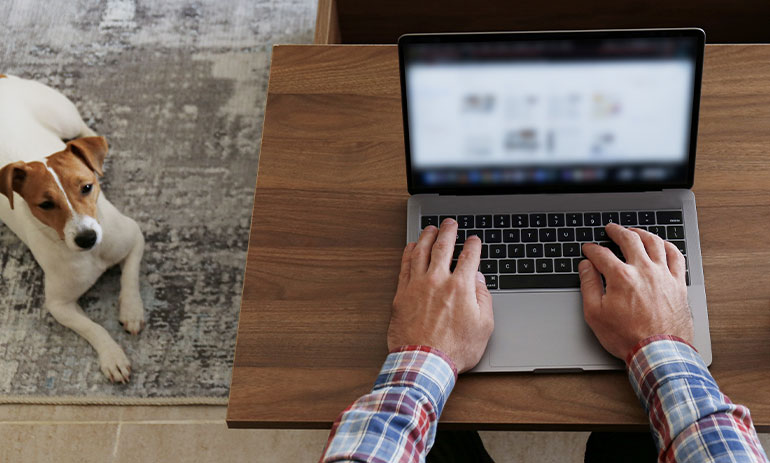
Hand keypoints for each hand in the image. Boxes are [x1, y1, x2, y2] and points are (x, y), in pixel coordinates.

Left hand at [388, 219, 493, 372]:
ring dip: (426, 236)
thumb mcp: (483, 326)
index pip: (469, 257)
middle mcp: (437, 281)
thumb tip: (478, 280)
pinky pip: (404, 266)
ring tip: (430, 229)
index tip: (474, 240)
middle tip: (450, 223)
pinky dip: (408, 253)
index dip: (473, 245)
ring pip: (421, 252)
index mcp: (460, 287)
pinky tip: (411, 247)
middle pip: (443, 247)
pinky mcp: (402, 293)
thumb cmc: (454, 349)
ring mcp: (417, 285)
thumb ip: (483, 298)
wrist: (424, 363)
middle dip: (448, 231)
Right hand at [579, 223, 692, 360]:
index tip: (588, 249)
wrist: (658, 352)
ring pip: (654, 242)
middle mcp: (643, 270)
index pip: (601, 254)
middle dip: (616, 231)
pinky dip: (667, 246)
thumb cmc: (627, 336)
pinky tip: (662, 245)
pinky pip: (676, 256)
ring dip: (642, 233)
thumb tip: (586, 267)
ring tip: (635, 231)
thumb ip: (589, 285)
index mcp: (621, 277)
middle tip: (611, 228)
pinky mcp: (678, 283)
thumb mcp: (595, 314)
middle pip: (629, 239)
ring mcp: (663, 275)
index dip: (591, 249)